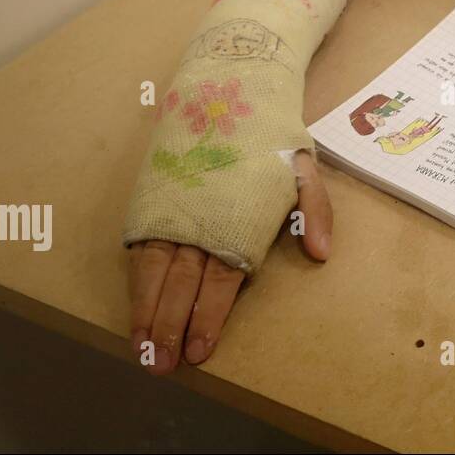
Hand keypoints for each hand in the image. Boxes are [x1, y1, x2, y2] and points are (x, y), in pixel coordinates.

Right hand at [127, 149, 331, 374]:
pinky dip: (136, 283)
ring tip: (142, 349)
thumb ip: (314, 211)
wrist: (228, 88)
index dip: (209, 316)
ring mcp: (173, 212)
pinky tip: (134, 309)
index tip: (200, 350)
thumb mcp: (304, 168)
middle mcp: (200, 221)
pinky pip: (141, 250)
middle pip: (182, 284)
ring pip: (154, 271)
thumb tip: (320, 253)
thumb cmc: (270, 136)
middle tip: (163, 365)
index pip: (220, 280)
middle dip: (171, 327)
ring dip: (147, 313)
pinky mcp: (153, 202)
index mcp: (238, 219)